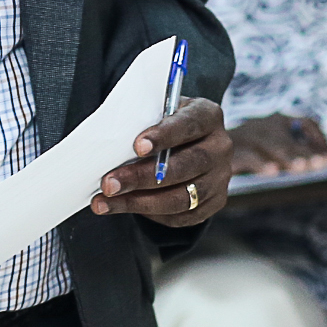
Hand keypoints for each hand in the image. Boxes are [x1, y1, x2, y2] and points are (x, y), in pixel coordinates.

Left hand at [92, 97, 231, 227]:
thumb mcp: (161, 110)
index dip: (164, 136)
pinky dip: (150, 215)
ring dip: (138, 202)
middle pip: (184, 167)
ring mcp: (220, 178)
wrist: (197, 143)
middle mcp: (219, 147)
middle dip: (141, 177)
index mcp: (207, 116)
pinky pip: (181, 216)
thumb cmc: (169, 124)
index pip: (188, 125)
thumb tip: (111, 141)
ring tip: (106, 202)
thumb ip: (145, 120)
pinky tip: (124, 207)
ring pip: (181, 198)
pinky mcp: (214, 202)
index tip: (137, 146)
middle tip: (109, 184)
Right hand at [229, 113, 326, 175]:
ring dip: (287, 156)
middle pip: (289, 137)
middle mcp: (263, 125)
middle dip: (305, 152)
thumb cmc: (251, 155)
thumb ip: (301, 153)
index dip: (321, 140)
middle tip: (321, 164)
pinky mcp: (232, 151)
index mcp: (277, 121)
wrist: (209, 151)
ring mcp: (246, 137)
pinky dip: (261, 164)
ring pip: (270, 144)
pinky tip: (273, 172)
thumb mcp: (275, 151)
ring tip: (302, 167)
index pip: (306, 123)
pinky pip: (247, 156)